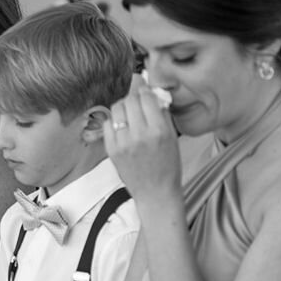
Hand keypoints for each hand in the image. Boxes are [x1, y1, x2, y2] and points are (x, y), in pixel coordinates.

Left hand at [103, 76, 180, 205]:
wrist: (155, 192)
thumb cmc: (168, 167)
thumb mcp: (173, 137)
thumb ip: (162, 114)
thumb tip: (152, 93)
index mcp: (158, 131)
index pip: (146, 98)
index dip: (145, 89)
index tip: (144, 88)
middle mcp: (139, 136)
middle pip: (130, 100)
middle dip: (134, 96)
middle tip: (137, 99)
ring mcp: (123, 143)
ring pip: (117, 109)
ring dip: (124, 106)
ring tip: (130, 113)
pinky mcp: (111, 150)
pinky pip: (108, 124)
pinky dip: (115, 120)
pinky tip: (123, 126)